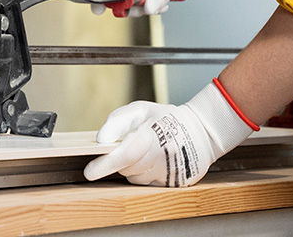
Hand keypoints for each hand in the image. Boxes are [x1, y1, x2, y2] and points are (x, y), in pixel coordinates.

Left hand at [83, 80, 253, 186]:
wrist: (203, 131)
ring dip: (134, 167)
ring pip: (136, 178)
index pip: (123, 156)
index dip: (104, 165)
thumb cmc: (169, 118)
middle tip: (133, 143)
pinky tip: (156, 159)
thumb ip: (119, 120)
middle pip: (126, 168)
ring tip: (148, 149)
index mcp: (151, 138)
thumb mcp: (142, 109)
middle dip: (121, 159)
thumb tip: (101, 138)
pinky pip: (149, 183)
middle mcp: (159, 160)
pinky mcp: (172, 184)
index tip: (89, 170)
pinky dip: (147, 173)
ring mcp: (167, 174)